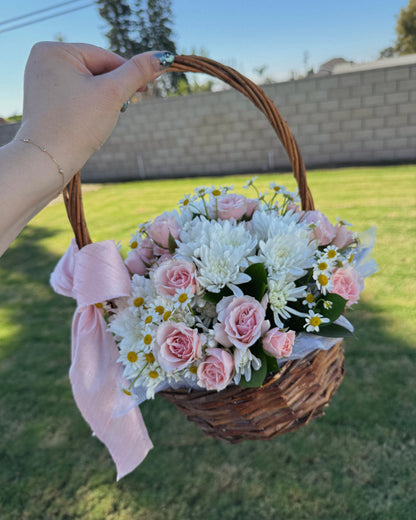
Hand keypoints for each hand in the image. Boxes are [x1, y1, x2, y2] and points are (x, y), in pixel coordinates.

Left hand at [15, 42, 171, 180]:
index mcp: (54, 50)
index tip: (145, 88)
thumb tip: (162, 56)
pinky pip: (76, 97)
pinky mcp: (45, 100)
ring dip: (102, 100)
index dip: (127, 74)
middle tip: (120, 109)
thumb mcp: (112, 94)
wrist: (47, 162)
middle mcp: (43, 60)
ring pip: (87, 84)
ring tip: (98, 119)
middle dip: (111, 90)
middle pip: (95, 70)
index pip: (104, 57)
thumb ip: (138, 71)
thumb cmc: (77, 125)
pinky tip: (88, 123)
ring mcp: (42, 81)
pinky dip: (89, 108)